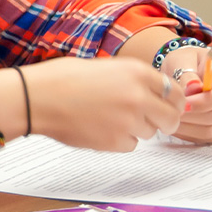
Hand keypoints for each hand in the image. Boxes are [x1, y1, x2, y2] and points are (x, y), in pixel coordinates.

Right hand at [26, 56, 184, 151]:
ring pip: (150, 132)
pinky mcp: (115, 142)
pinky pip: (131, 145)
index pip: (174, 92)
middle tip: (155, 121)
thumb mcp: (105, 67)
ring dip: (138, 128)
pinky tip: (100, 128)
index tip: (170, 106)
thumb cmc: (62, 79)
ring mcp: (128, 121)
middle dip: (166, 121)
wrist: (37, 98)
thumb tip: (155, 94)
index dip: (174, 101)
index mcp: (137, 72)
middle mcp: (138, 96)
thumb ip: (133, 79)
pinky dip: (120, 140)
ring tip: (111, 118)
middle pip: (171, 117)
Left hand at [166, 47, 211, 142]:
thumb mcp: (182, 59)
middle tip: (169, 112)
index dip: (203, 103)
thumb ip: (187, 74)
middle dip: (190, 116)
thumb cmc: (186, 61)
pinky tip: (176, 125)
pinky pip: (210, 137)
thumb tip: (192, 88)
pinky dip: (191, 134)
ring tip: (170, 118)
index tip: (181, 104)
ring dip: (188, 128)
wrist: (188, 69)